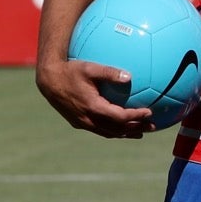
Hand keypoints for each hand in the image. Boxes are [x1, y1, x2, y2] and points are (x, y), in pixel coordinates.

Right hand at [37, 58, 152, 138]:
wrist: (48, 81)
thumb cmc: (70, 70)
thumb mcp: (90, 68)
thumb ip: (109, 72)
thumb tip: (130, 76)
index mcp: (93, 107)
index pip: (120, 117)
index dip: (136, 116)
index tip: (149, 111)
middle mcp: (88, 119)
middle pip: (117, 129)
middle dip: (136, 128)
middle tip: (152, 126)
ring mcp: (82, 123)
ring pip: (108, 133)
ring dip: (126, 133)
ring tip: (141, 132)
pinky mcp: (78, 123)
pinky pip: (99, 130)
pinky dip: (113, 131)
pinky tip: (121, 127)